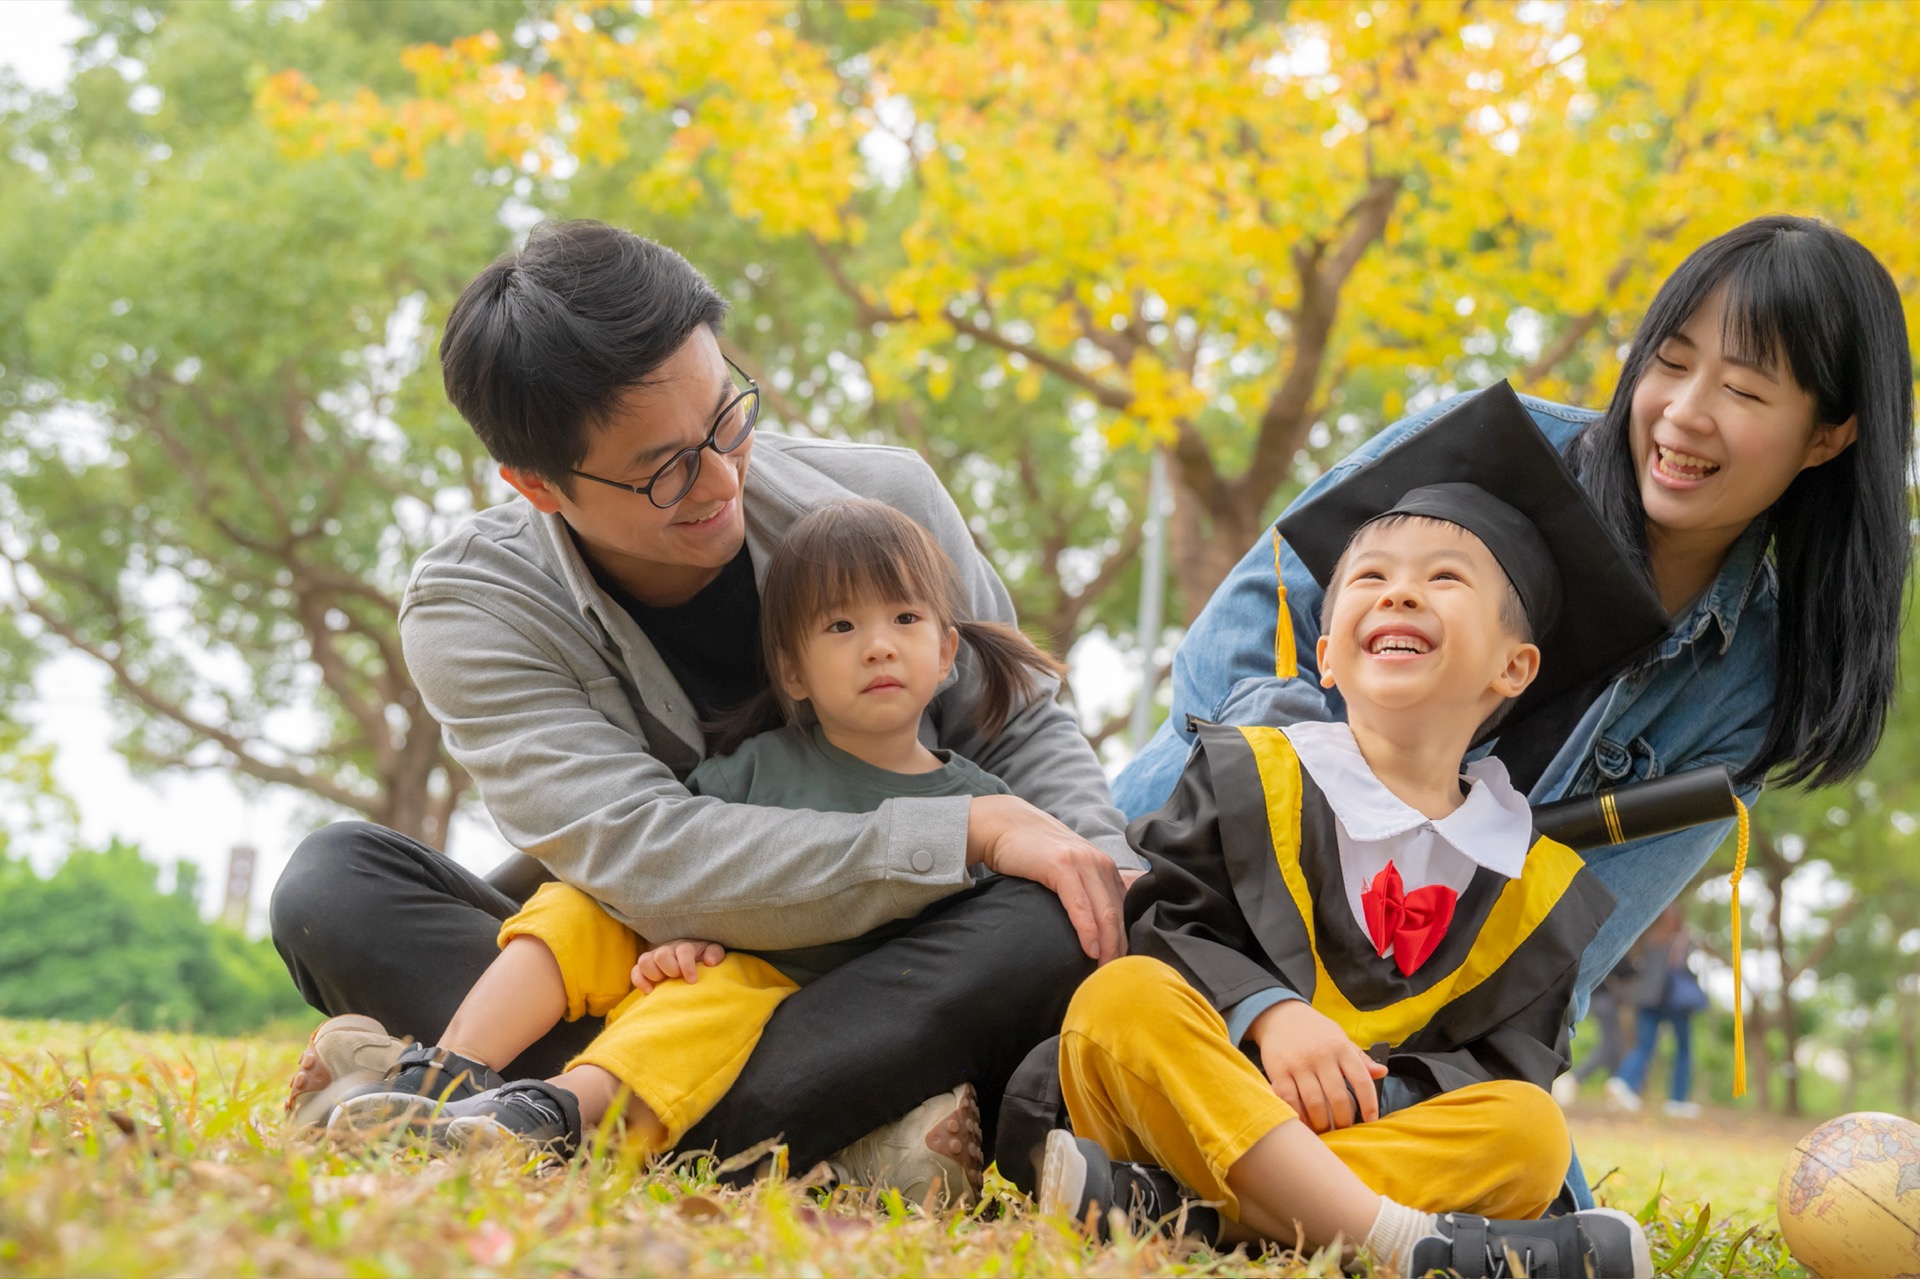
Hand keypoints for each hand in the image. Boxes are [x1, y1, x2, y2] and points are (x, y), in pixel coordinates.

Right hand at [631, 939, 725, 993]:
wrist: (688, 957)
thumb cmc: (701, 957)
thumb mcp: (711, 952)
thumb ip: (715, 953)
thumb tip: (709, 962)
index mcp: (685, 946)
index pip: (684, 951)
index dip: (687, 966)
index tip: (692, 981)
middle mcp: (668, 950)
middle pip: (661, 955)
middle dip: (669, 969)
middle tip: (677, 979)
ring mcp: (654, 958)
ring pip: (644, 960)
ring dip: (653, 973)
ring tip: (663, 983)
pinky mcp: (644, 968)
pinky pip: (635, 971)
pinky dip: (639, 981)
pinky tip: (649, 991)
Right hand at [966, 793, 1126, 964]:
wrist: (1005, 825)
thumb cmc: (1034, 853)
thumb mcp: (1067, 870)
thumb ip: (1084, 890)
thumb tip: (1095, 928)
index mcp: (1104, 868)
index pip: (1126, 909)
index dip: (1127, 940)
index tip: (1124, 967)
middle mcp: (1100, 863)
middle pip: (1120, 914)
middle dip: (1121, 949)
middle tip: (1119, 978)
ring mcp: (1082, 862)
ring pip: (1105, 911)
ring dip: (1109, 945)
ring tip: (1107, 972)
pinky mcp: (1061, 865)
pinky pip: (1080, 903)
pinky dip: (1087, 928)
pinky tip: (1090, 949)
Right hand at [1249, 999, 1388, 1133]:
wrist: (1280, 1015)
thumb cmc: (1315, 1030)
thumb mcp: (1340, 1037)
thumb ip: (1360, 1058)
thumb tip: (1383, 1072)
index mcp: (1341, 1048)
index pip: (1361, 1080)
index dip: (1369, 1104)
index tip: (1371, 1120)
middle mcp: (1321, 1056)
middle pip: (1338, 1097)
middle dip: (1343, 1119)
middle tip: (1344, 1129)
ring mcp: (1299, 1064)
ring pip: (1314, 1102)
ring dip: (1322, 1122)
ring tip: (1326, 1129)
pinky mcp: (1278, 1071)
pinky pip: (1290, 1100)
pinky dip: (1298, 1115)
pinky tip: (1304, 1121)